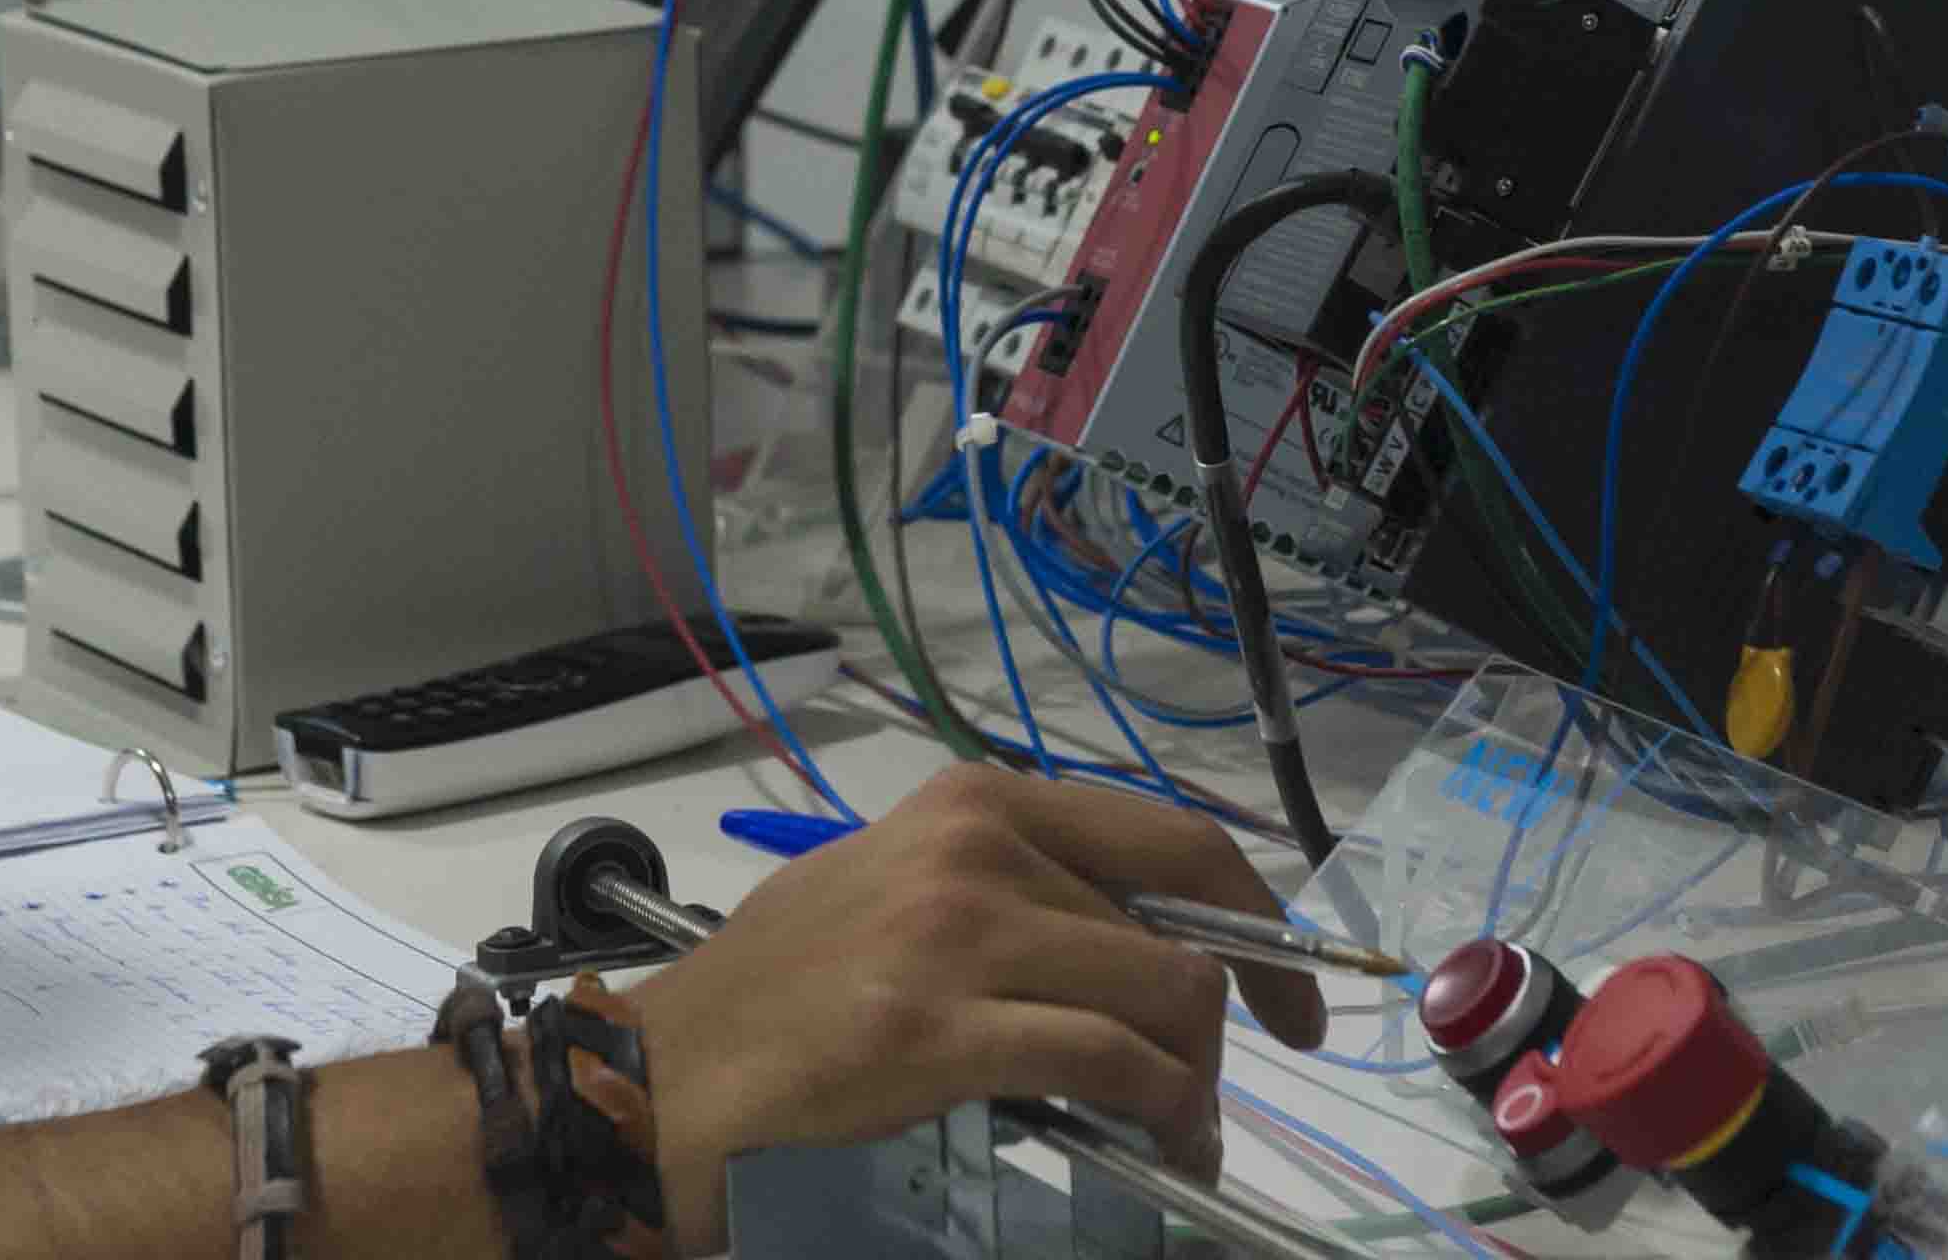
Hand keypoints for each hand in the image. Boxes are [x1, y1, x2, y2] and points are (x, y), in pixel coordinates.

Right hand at [623, 770, 1323, 1252]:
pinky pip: (1113, 1063)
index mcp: (971, 802)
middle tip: (1215, 1091)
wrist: (661, 1076)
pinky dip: (1166, 1113)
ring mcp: (960, 933)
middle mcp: (976, 846)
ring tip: (1184, 1135)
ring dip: (1199, 1082)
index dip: (1254, 917)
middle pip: (1182, 925)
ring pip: (1164, 994)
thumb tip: (1136, 949)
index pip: (1172, 834)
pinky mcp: (942, 1029)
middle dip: (1229, 1021)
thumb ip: (1011, 898)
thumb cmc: (775, 996)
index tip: (1286, 989)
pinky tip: (1161, 1145)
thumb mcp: (895, 894)